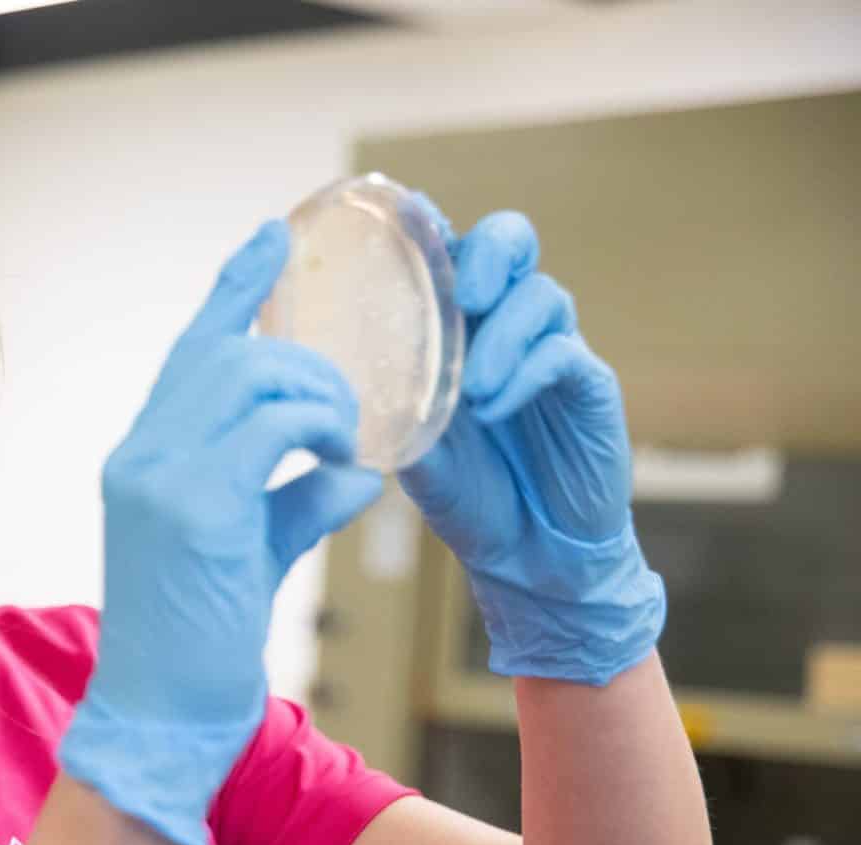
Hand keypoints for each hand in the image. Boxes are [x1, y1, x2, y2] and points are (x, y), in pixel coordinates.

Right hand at [60, 220, 383, 844]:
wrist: (158, 718)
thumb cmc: (198, 644)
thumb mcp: (251, 553)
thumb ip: (295, 501)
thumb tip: (358, 471)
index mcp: (142, 457)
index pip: (192, 348)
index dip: (235, 287)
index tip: (273, 235)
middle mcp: (141, 454)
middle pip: (227, 352)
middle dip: (301, 359)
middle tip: (345, 405)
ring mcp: (160, 476)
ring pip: (252, 377)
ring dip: (317, 396)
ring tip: (343, 439)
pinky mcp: (196, 506)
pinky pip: (274, 431)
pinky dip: (320, 436)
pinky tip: (342, 466)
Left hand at [398, 203, 663, 685]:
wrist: (527, 555)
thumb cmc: (465, 490)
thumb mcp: (410, 444)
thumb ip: (385, 403)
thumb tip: (327, 375)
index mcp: (460, 326)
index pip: (453, 252)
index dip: (434, 226)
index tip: (407, 216)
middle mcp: (508, 325)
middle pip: (513, 242)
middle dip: (488, 251)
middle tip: (465, 293)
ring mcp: (553, 351)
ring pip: (542, 295)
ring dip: (502, 333)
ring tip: (472, 388)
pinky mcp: (590, 386)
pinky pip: (565, 353)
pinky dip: (527, 370)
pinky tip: (496, 406)